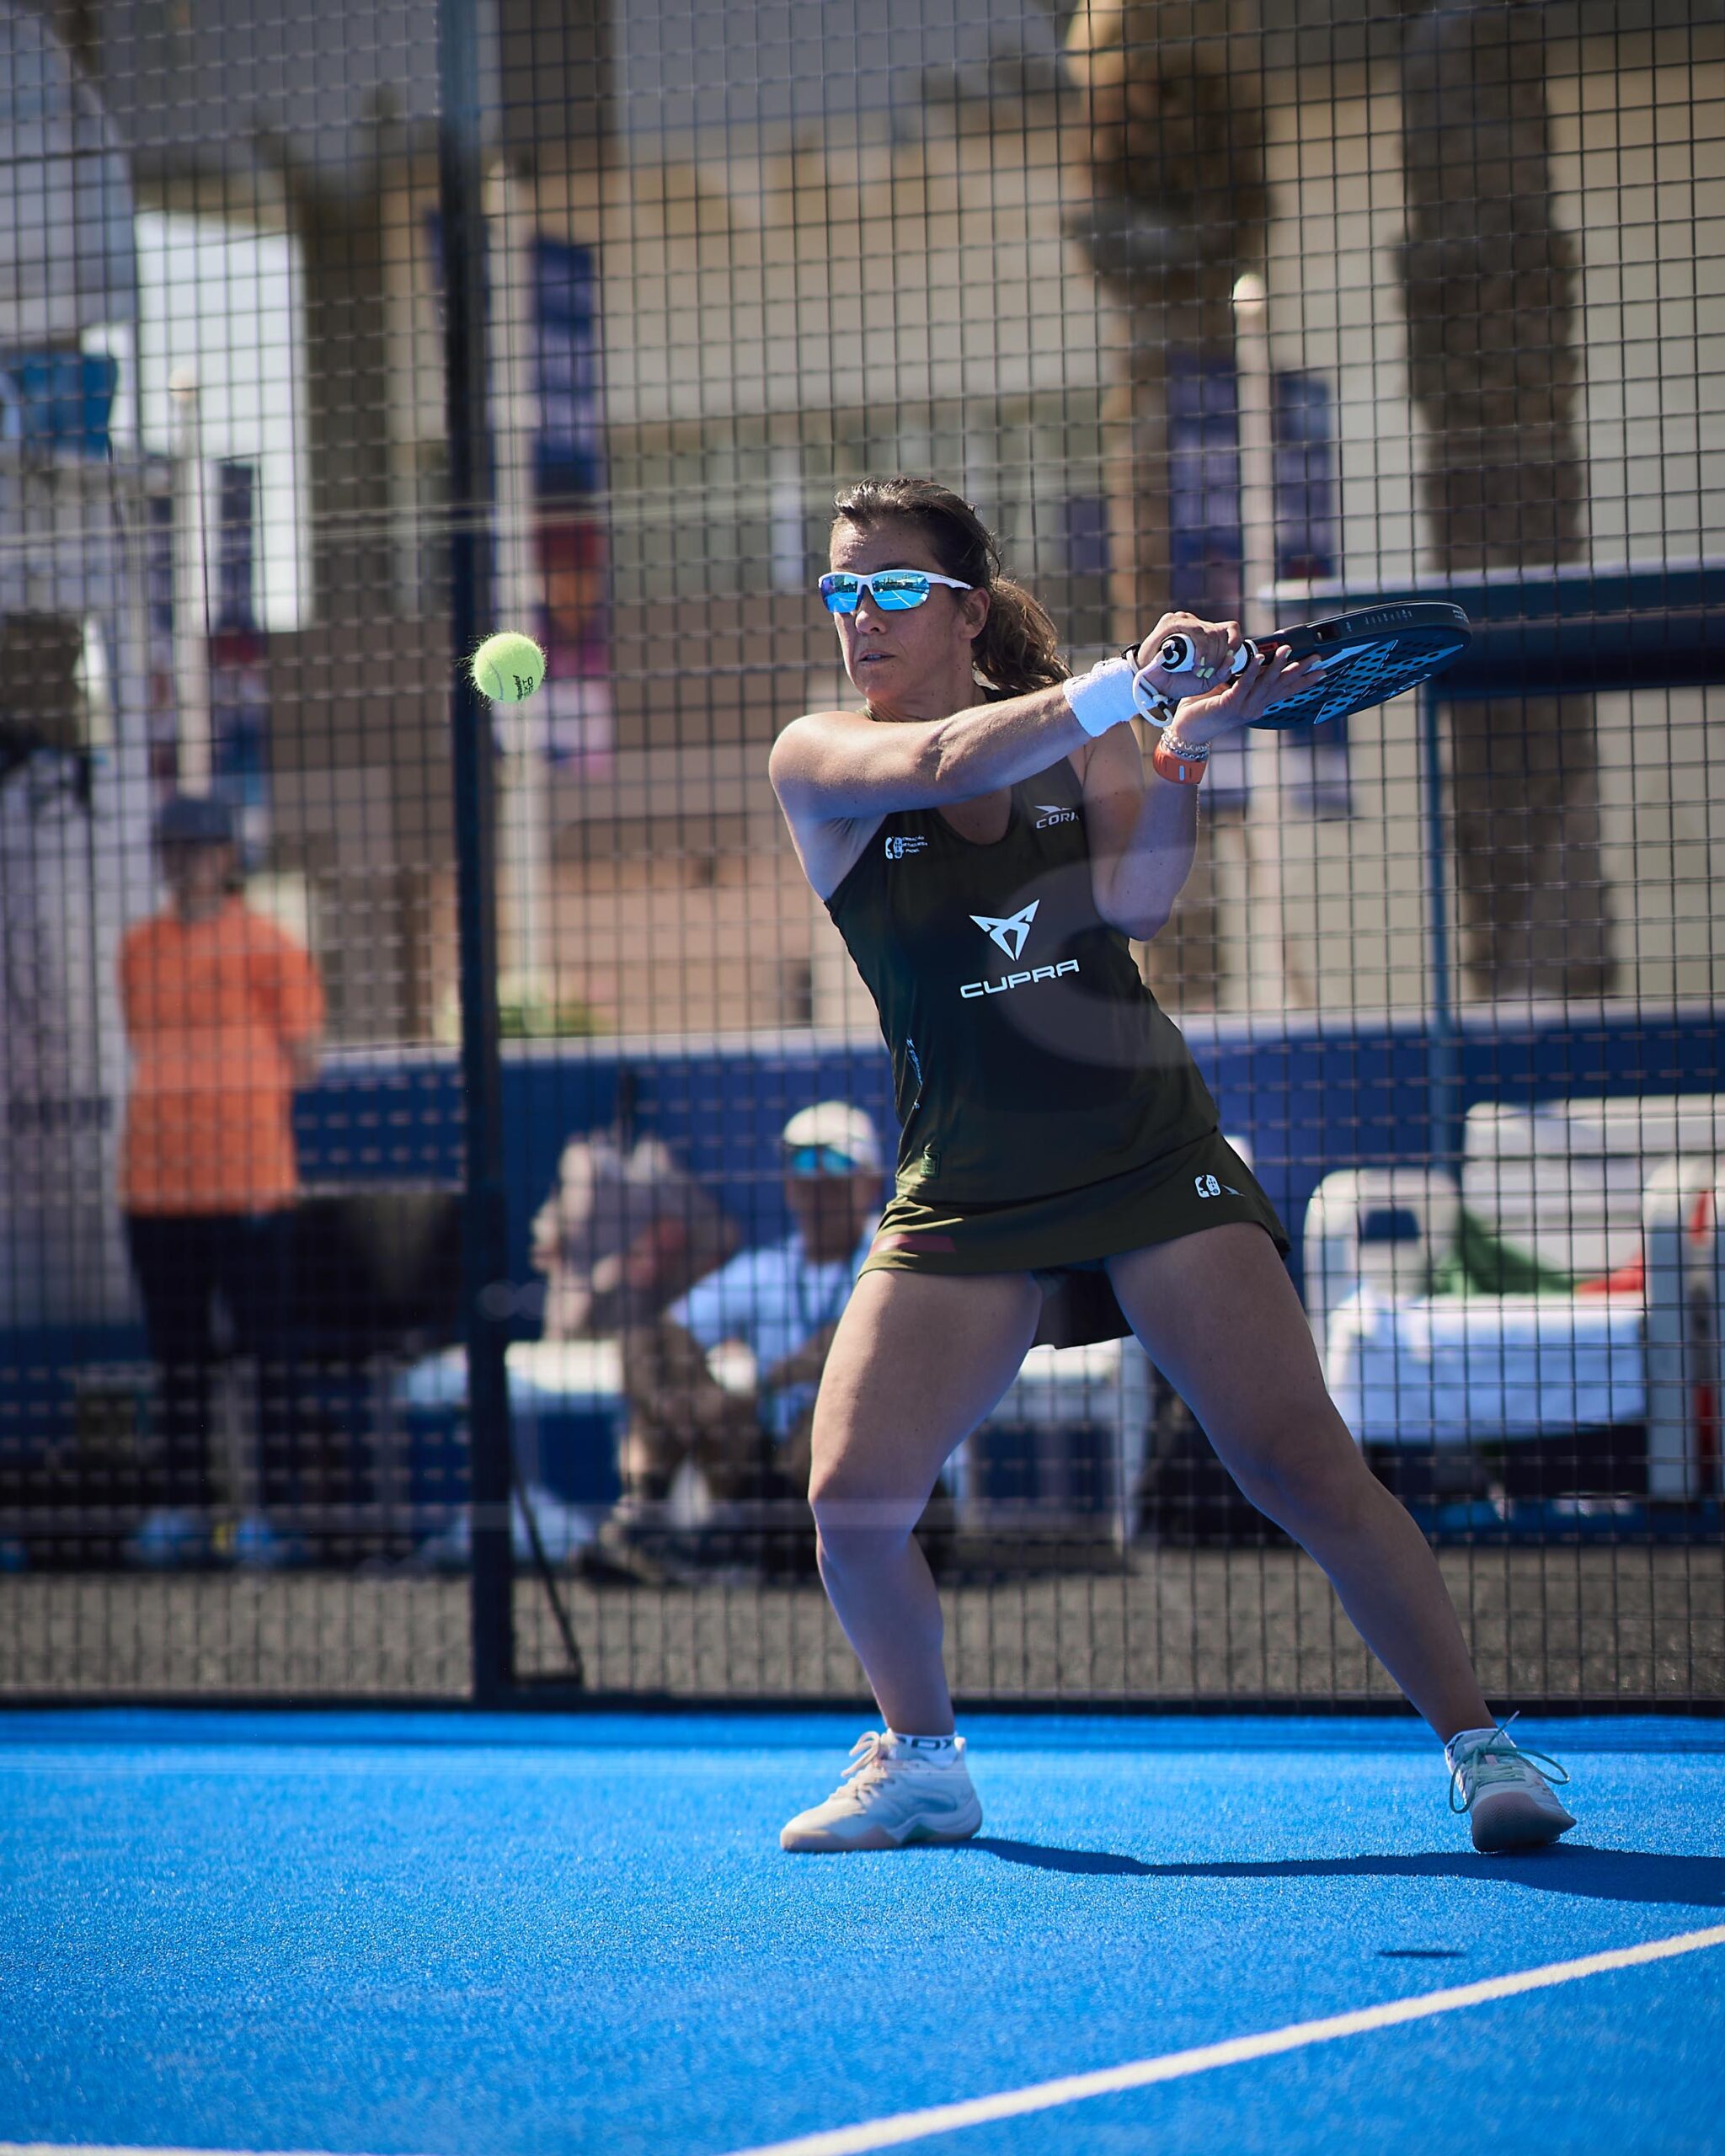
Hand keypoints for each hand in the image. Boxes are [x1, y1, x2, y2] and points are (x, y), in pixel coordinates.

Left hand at [1133, 614, 1323, 751]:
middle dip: (1300, 671)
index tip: (1322, 670)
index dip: (1304, 680)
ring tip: (1287, 651)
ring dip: (1277, 667)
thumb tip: (1257, 657)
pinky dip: (1252, 672)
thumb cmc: (1205, 707)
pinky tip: (1259, 659)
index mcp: (1258, 704)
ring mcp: (1244, 708)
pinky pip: (1243, 685)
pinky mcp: (1229, 705)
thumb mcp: (1230, 688)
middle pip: (1282, 686)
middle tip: (1317, 658)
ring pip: (1265, 684)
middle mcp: (1255, 707)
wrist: (1188, 730)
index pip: (1285, 690)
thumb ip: (1243, 676)